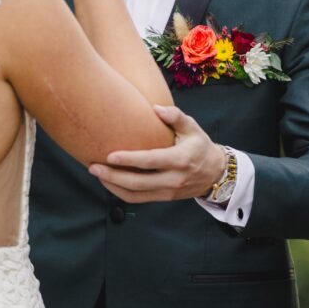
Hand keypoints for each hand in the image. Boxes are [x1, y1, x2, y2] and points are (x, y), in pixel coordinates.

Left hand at [88, 105, 225, 202]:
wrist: (215, 173)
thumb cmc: (200, 146)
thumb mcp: (193, 128)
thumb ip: (175, 116)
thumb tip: (156, 108)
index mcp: (180, 160)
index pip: (151, 161)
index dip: (129, 160)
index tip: (109, 155)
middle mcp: (173, 179)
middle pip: (138, 182)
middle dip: (112, 176)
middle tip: (92, 166)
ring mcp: (167, 192)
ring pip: (135, 194)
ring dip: (113, 186)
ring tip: (96, 173)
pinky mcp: (163, 198)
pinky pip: (138, 199)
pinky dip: (120, 192)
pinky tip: (108, 181)